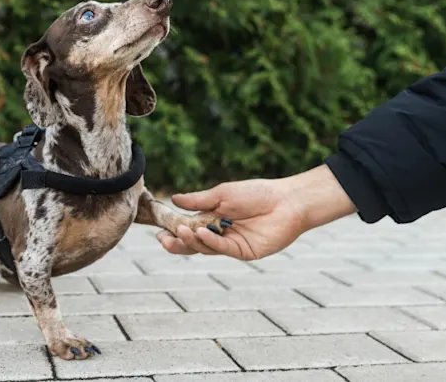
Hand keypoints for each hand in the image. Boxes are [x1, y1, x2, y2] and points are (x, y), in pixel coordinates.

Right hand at [157, 164, 354, 259]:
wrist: (287, 201)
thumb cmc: (256, 193)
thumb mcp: (222, 194)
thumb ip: (198, 200)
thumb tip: (173, 199)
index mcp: (212, 219)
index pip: (188, 228)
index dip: (173, 230)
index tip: (158, 230)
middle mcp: (219, 233)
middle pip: (193, 243)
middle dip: (177, 243)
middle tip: (163, 239)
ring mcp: (231, 244)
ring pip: (205, 248)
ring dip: (191, 240)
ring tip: (180, 230)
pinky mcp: (243, 251)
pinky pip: (222, 248)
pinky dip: (210, 242)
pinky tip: (201, 233)